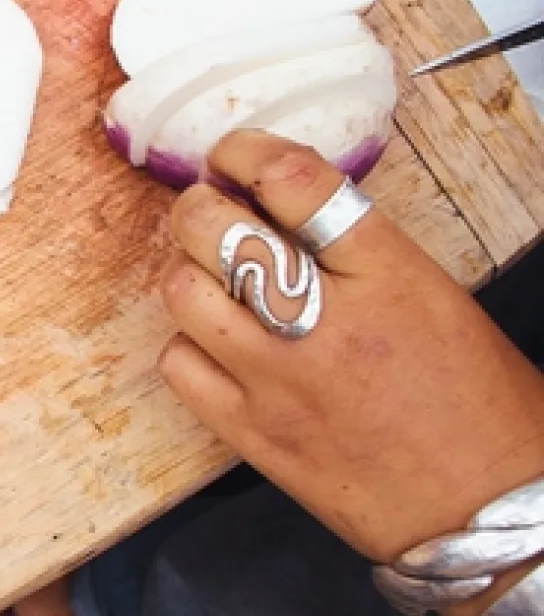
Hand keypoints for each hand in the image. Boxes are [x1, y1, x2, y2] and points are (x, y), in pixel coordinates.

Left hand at [157, 131, 543, 570]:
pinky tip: (212, 346)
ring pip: (183, 291)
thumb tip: (290, 213)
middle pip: (218, 229)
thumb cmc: (484, 409)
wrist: (488, 513)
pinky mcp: (251, 432)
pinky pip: (178, 365)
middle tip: (209, 211)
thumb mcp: (440, 300)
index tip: (234, 155)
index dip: (247, 153)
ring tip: (209, 277)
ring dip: (187, 272)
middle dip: (200, 206)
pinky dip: (186, 345)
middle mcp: (324, 321)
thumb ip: (365, 254)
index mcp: (390, 276)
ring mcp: (278, 379)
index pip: (294, 181)